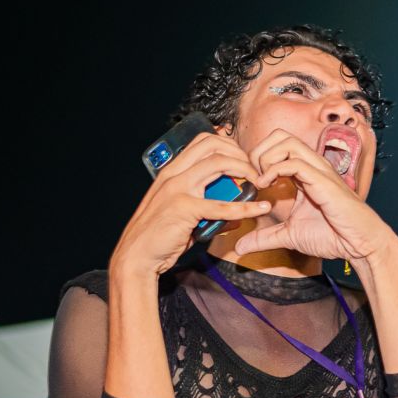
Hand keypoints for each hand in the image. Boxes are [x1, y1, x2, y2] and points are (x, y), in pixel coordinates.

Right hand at [111, 132, 268, 276]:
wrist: (136, 256)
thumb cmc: (158, 237)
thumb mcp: (182, 215)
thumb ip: (208, 211)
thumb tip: (237, 216)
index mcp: (171, 171)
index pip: (202, 141)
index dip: (227, 144)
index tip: (243, 158)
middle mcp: (173, 174)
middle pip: (212, 144)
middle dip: (239, 152)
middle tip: (253, 169)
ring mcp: (177, 189)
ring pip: (218, 163)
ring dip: (244, 169)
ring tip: (258, 182)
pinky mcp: (184, 209)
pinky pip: (222, 205)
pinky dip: (245, 207)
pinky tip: (261, 209)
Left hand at [235, 129, 393, 261]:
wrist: (358, 244)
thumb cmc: (333, 235)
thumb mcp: (288, 236)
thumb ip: (264, 238)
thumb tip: (240, 248)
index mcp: (304, 172)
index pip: (276, 146)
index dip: (257, 158)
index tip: (250, 182)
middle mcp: (311, 165)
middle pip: (279, 135)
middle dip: (258, 152)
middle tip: (252, 177)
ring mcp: (318, 169)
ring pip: (286, 141)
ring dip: (265, 158)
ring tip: (260, 182)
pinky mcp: (322, 180)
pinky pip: (294, 162)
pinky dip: (274, 170)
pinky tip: (267, 187)